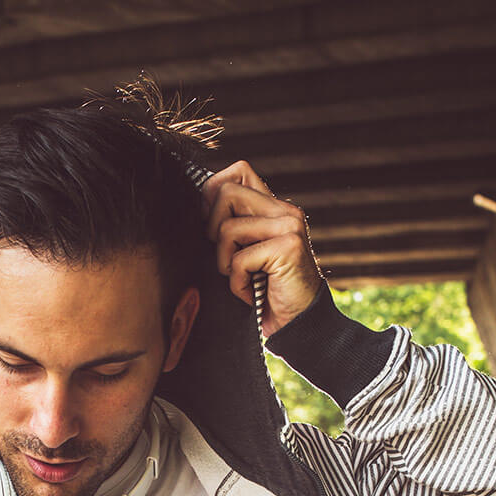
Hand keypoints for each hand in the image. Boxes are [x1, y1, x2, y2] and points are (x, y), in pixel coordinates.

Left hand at [202, 160, 323, 336]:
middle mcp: (285, 211)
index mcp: (274, 207)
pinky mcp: (288, 248)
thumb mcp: (244, 252)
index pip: (238, 171)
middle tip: (229, 259)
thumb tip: (199, 205)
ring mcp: (289, 227)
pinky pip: (238, 260)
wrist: (296, 324)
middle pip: (226, 194)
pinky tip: (253, 292)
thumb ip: (231, 226)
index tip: (213, 227)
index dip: (214, 194)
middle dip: (213, 231)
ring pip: (227, 230)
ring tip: (244, 278)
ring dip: (225, 264)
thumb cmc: (264, 292)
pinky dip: (237, 284)